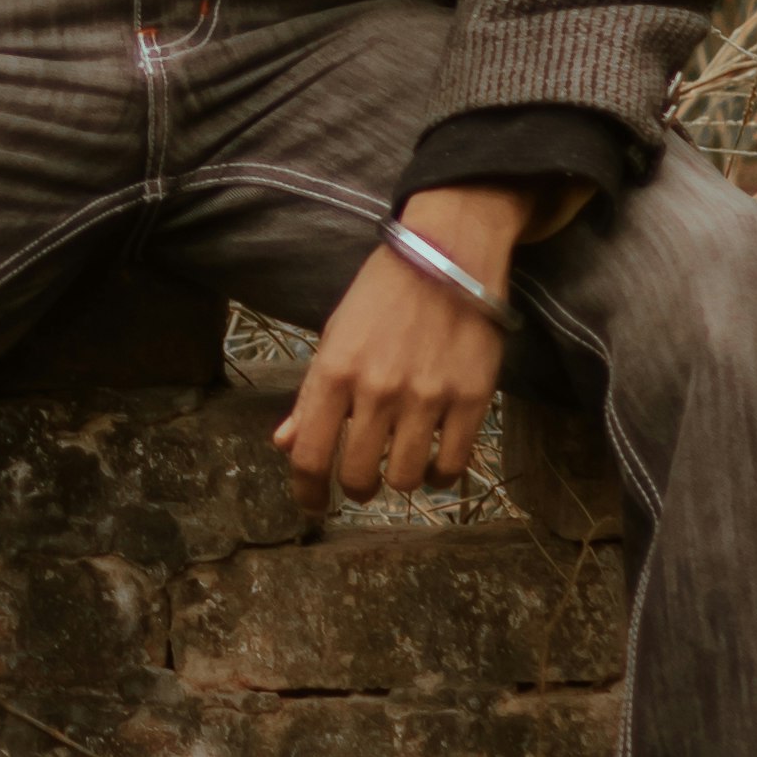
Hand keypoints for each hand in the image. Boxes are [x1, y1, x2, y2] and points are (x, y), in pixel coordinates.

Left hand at [275, 185, 519, 515]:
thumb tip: (286, 443)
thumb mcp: (336, 335)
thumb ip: (312, 395)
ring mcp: (426, 396)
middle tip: (363, 480)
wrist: (448, 252)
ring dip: (399, 481)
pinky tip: (435, 462)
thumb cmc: (384, 293)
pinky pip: (452, 465)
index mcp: (335, 371)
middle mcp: (377, 389)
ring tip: (401, 464)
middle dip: (357, 487)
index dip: (307, 491)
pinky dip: (440, 476)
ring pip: (406, 479)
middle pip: (359, 476)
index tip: (314, 504)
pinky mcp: (470, 398)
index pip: (310, 455)